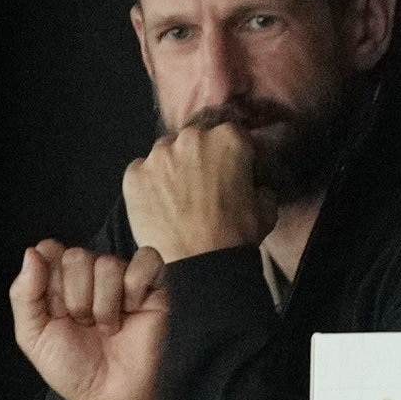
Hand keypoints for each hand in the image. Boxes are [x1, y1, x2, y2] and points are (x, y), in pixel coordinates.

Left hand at [8, 241, 170, 399]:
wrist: (107, 396)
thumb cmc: (71, 367)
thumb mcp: (32, 335)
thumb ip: (24, 294)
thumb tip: (32, 252)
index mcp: (58, 278)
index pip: (48, 251)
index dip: (50, 284)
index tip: (56, 314)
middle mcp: (89, 272)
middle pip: (77, 256)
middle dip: (76, 300)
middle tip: (84, 325)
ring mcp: (121, 276)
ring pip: (108, 263)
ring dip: (104, 306)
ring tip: (107, 328)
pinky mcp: (152, 284)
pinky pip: (146, 259)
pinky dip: (135, 288)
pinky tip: (132, 311)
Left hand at [120, 118, 273, 264]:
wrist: (202, 264)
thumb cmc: (234, 237)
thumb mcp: (265, 206)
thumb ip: (259, 185)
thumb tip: (256, 186)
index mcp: (228, 138)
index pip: (228, 135)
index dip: (226, 155)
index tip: (224, 170)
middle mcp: (191, 138)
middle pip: (192, 140)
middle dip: (196, 159)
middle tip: (199, 188)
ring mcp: (159, 156)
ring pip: (164, 154)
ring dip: (170, 170)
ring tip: (177, 200)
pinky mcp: (135, 175)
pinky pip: (140, 173)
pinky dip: (147, 186)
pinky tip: (158, 207)